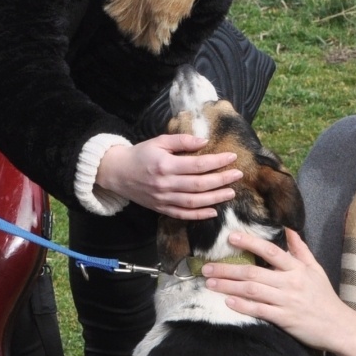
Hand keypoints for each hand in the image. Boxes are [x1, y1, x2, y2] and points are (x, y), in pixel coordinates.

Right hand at [94, 135, 241, 218]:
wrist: (118, 173)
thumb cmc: (140, 154)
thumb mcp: (158, 141)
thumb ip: (181, 140)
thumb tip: (204, 142)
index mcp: (165, 164)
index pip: (197, 164)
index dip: (217, 161)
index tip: (232, 157)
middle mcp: (165, 184)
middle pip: (199, 184)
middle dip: (222, 180)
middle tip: (238, 175)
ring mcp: (163, 199)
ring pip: (194, 202)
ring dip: (215, 198)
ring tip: (231, 192)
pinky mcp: (161, 208)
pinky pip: (183, 215)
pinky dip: (199, 215)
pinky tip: (214, 211)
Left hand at [202, 230, 355, 355]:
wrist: (339, 326)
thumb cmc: (324, 297)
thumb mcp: (315, 269)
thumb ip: (300, 249)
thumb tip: (289, 229)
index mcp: (297, 268)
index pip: (270, 251)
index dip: (250, 243)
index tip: (231, 237)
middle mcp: (290, 283)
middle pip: (254, 272)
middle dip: (228, 268)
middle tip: (207, 267)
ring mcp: (287, 301)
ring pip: (252, 290)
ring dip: (229, 285)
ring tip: (210, 282)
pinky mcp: (284, 319)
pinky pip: (259, 310)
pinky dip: (242, 305)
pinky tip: (228, 301)